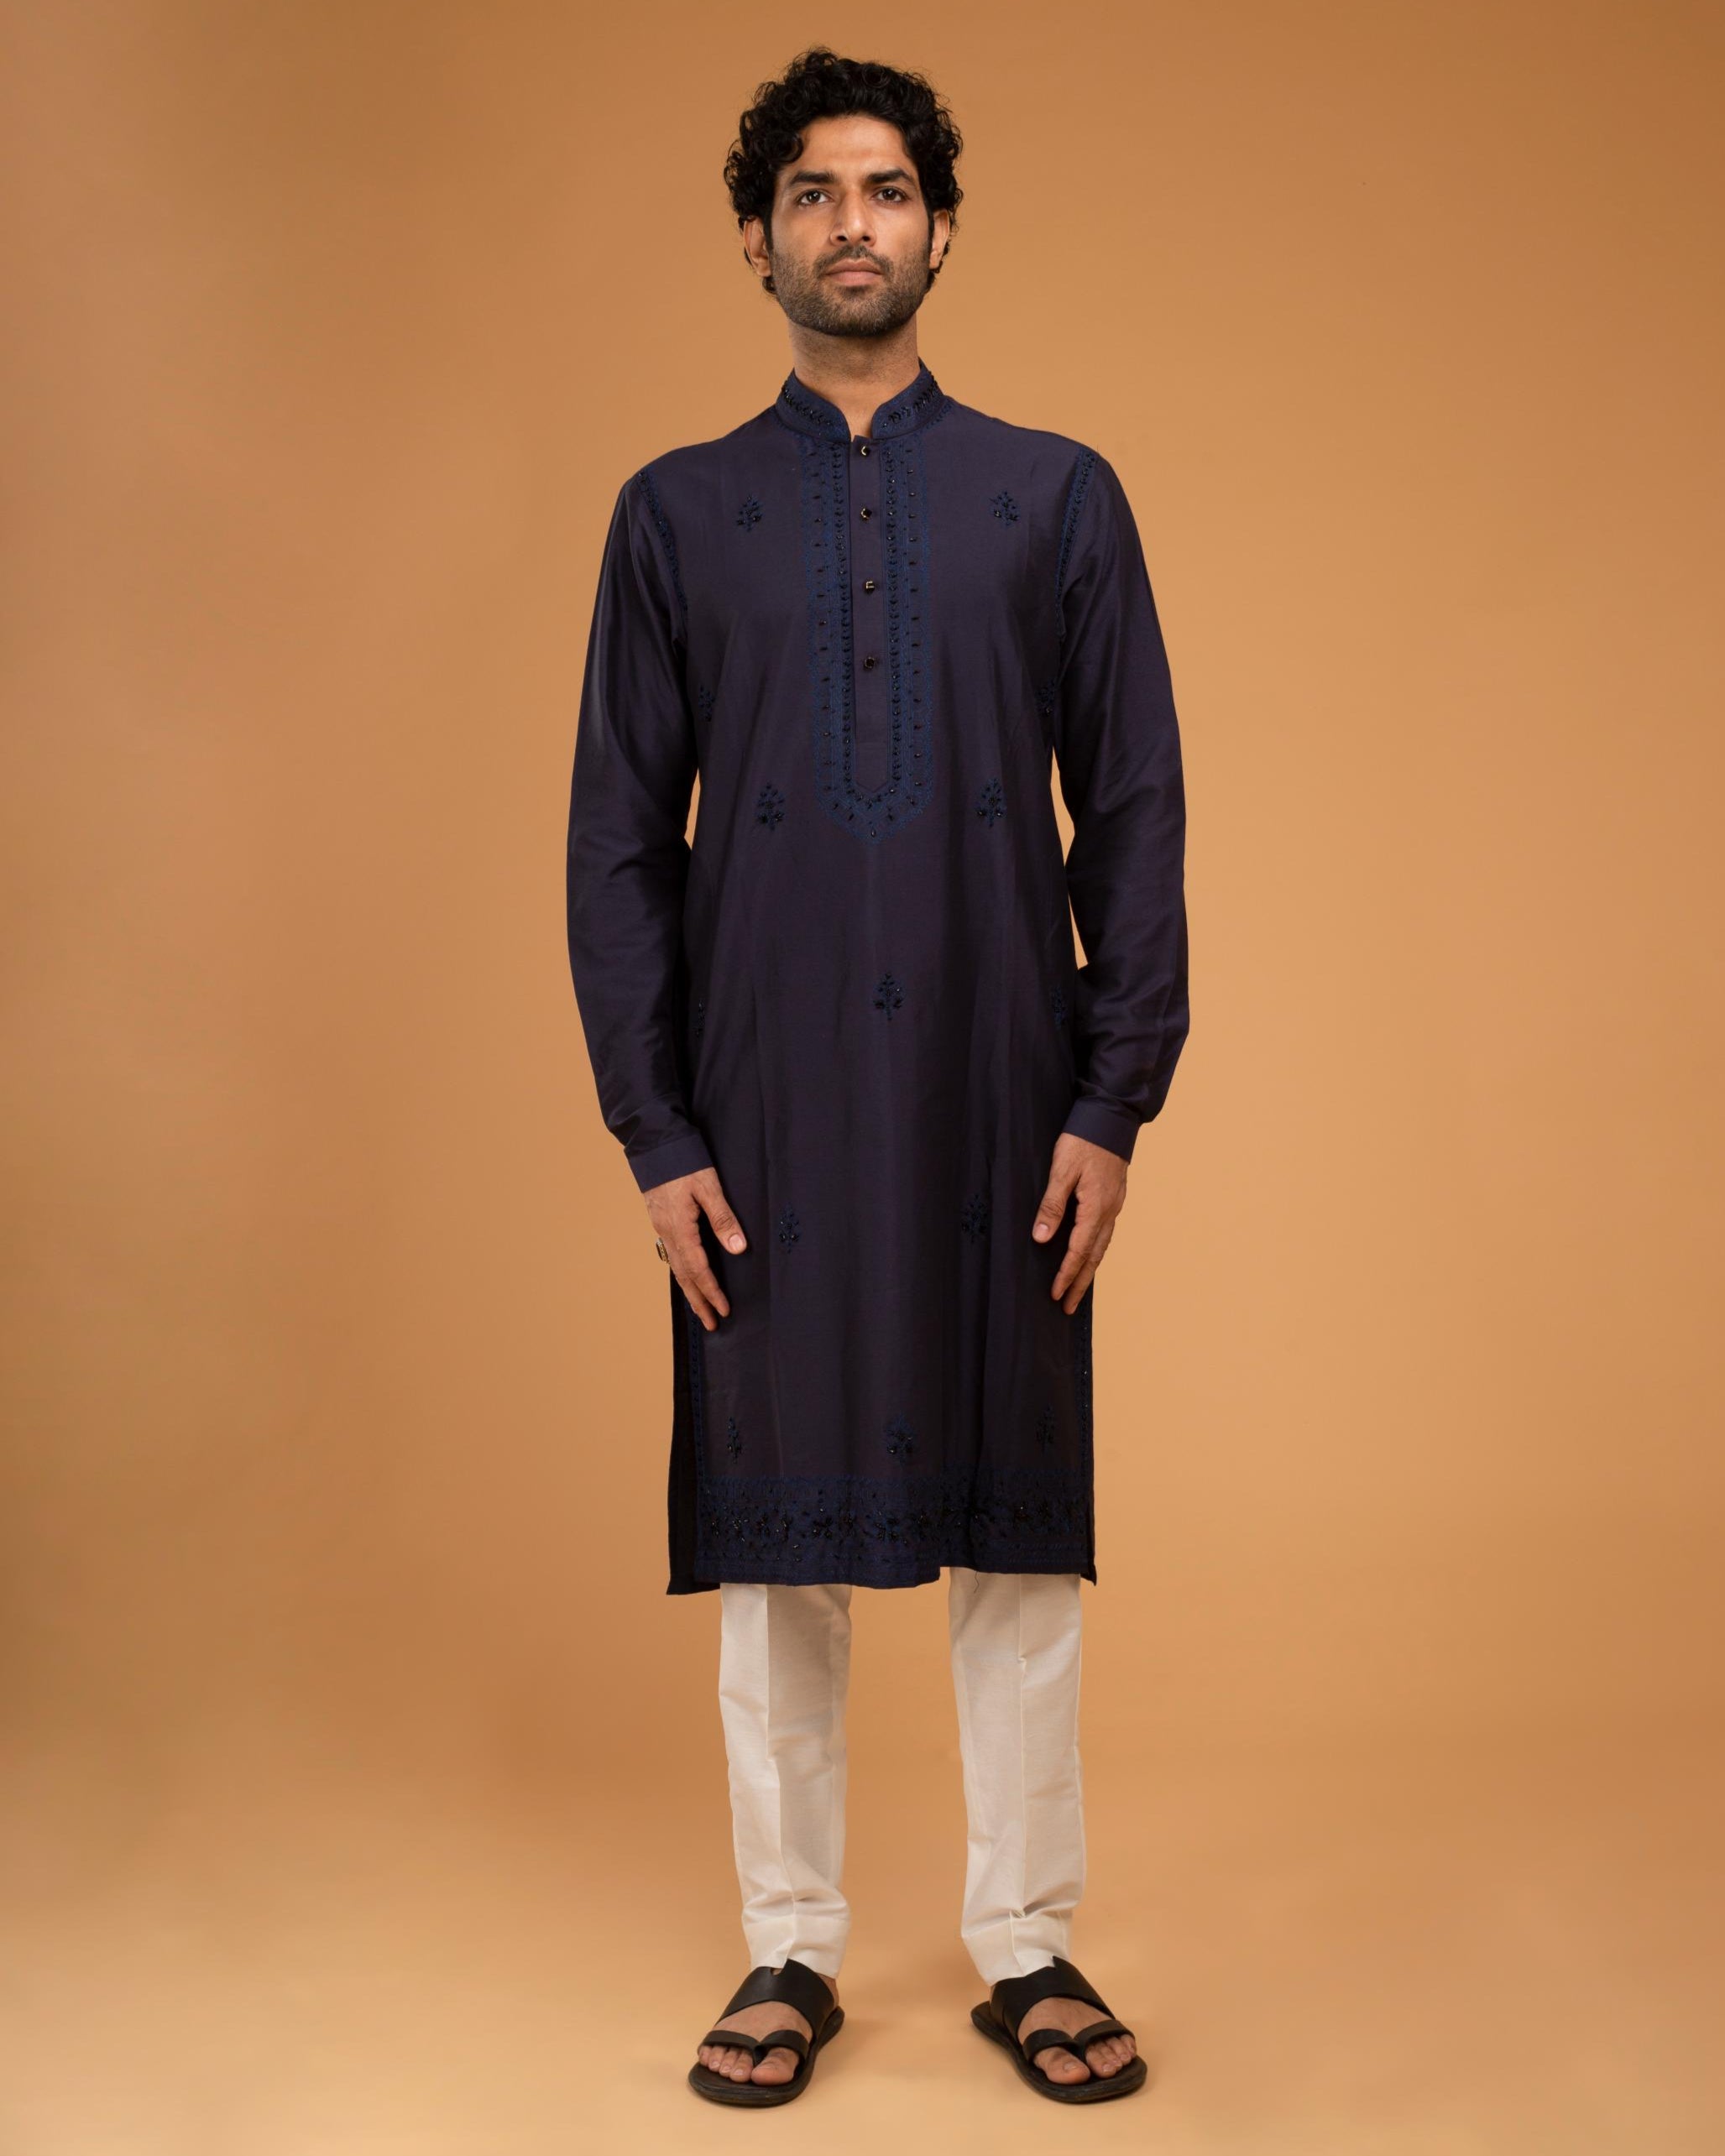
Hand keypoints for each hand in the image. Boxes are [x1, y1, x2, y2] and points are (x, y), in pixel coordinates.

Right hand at [643, 1165, 746, 1331]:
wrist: (653, 1143)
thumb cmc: (683, 1162)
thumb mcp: (708, 1187)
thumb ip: (724, 1219)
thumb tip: (738, 1249)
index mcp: (680, 1228)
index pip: (699, 1269)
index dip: (712, 1291)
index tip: (724, 1309)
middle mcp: (667, 1233)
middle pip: (684, 1276)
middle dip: (698, 1301)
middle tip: (711, 1324)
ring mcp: (662, 1228)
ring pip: (676, 1267)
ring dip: (690, 1290)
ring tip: (701, 1309)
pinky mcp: (661, 1221)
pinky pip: (673, 1255)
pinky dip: (682, 1273)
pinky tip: (688, 1277)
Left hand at [1031, 1132, 1127, 1312]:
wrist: (1111, 1118)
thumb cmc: (1083, 1140)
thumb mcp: (1061, 1170)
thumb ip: (1052, 1204)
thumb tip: (1042, 1237)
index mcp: (1096, 1207)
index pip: (1078, 1250)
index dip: (1066, 1274)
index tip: (1055, 1295)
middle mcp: (1110, 1211)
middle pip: (1094, 1257)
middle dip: (1080, 1283)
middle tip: (1068, 1307)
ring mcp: (1115, 1206)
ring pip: (1102, 1247)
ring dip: (1089, 1270)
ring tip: (1077, 1290)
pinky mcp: (1114, 1198)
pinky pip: (1105, 1234)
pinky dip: (1095, 1252)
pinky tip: (1088, 1256)